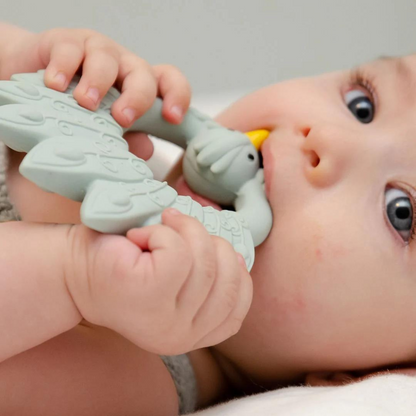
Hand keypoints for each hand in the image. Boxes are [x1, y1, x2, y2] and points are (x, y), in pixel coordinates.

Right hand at [2, 26, 190, 126]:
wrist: (34, 85)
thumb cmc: (79, 111)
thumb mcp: (105, 128)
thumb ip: (127, 140)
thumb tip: (146, 149)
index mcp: (139, 86)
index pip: (169, 82)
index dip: (177, 96)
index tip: (173, 118)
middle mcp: (122, 67)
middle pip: (142, 73)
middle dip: (137, 97)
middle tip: (123, 119)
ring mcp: (95, 52)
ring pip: (106, 59)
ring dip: (98, 82)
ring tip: (85, 103)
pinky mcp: (64, 43)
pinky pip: (69, 50)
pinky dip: (63, 68)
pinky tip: (56, 85)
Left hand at [63, 209, 252, 354]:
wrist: (75, 269)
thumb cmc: (130, 264)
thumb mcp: (177, 282)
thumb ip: (208, 279)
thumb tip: (237, 256)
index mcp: (191, 335)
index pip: (238, 310)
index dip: (237, 273)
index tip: (219, 249)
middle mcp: (182, 337)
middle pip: (228, 279)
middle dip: (211, 242)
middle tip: (181, 228)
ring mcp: (166, 321)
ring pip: (206, 260)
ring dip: (184, 229)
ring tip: (157, 228)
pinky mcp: (149, 295)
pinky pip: (179, 252)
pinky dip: (163, 231)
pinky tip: (140, 236)